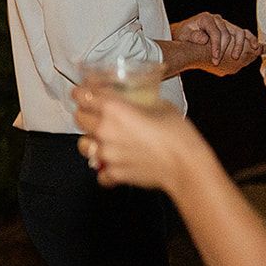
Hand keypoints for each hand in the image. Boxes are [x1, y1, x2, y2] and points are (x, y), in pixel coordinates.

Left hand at [73, 84, 203, 190]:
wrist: (187, 165)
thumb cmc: (178, 133)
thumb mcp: (159, 105)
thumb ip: (139, 101)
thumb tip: (135, 101)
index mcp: (113, 108)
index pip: (81, 96)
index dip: (81, 93)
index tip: (83, 93)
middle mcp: (104, 130)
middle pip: (78, 118)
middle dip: (86, 114)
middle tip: (97, 114)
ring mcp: (106, 153)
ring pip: (83, 145)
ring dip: (91, 141)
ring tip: (104, 140)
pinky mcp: (113, 173)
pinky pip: (99, 171)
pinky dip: (105, 169)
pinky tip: (116, 164)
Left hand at [173, 12, 261, 75]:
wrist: (185, 32)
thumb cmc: (184, 34)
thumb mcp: (184, 35)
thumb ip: (193, 36)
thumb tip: (204, 39)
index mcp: (206, 18)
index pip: (215, 33)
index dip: (216, 47)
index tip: (215, 59)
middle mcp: (217, 19)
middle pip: (227, 33)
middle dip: (225, 49)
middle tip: (220, 61)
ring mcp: (225, 23)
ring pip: (238, 32)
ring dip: (240, 46)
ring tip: (236, 57)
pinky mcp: (230, 29)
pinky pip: (243, 33)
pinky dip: (250, 40)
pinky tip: (255, 47)